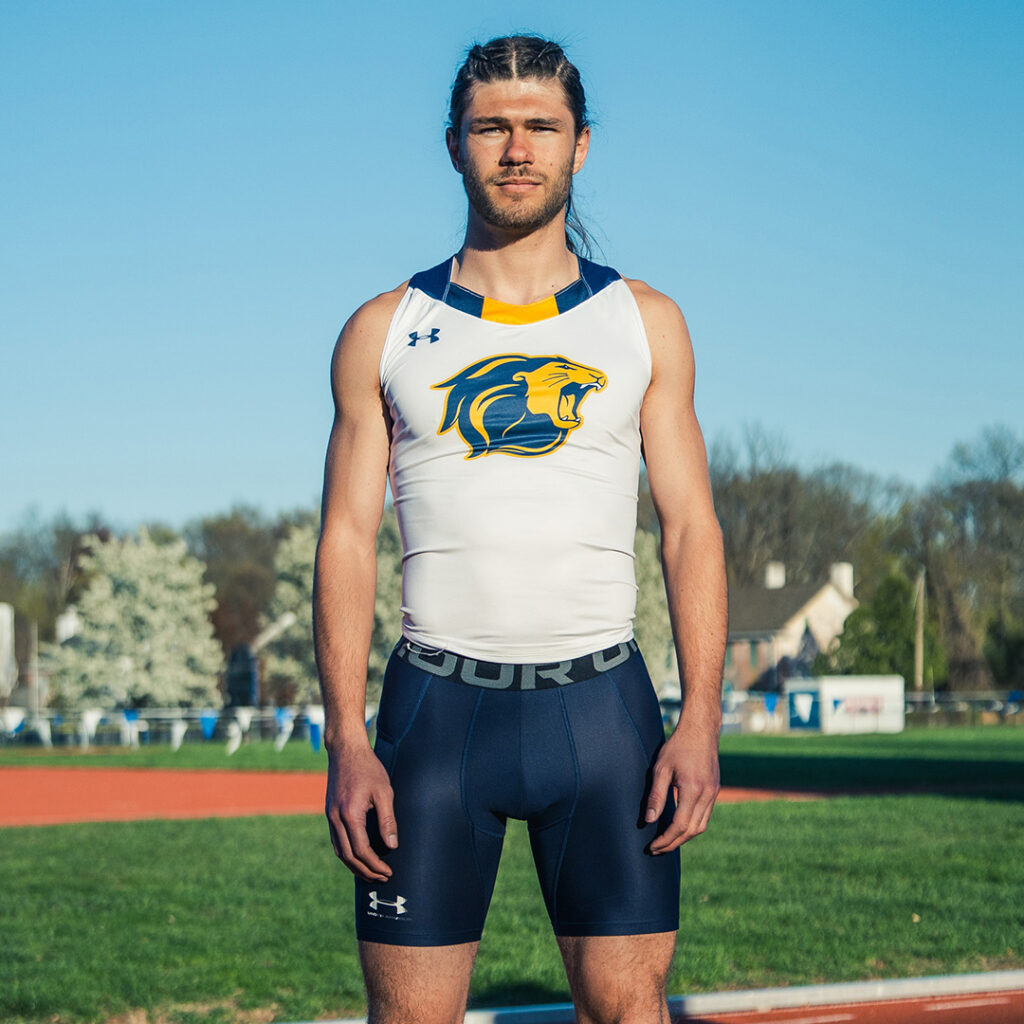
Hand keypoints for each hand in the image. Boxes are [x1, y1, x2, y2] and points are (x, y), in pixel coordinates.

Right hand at [325, 742, 397, 881]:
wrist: (345, 750)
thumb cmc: (368, 768)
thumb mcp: (384, 791)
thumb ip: (387, 819)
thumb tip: (392, 845)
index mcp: (350, 814)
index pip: (362, 850)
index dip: (375, 864)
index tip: (388, 871)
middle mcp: (336, 819)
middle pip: (348, 857)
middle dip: (365, 871)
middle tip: (381, 878)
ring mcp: (330, 816)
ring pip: (339, 851)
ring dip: (354, 866)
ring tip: (370, 873)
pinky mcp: (329, 812)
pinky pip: (336, 841)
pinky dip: (346, 854)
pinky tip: (357, 857)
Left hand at [645, 716, 719, 853]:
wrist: (701, 730)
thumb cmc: (678, 746)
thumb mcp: (661, 768)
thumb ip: (656, 795)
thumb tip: (648, 821)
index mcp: (693, 789)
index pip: (679, 825)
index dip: (665, 839)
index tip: (652, 846)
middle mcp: (707, 795)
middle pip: (692, 831)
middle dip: (673, 843)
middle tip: (656, 849)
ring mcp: (713, 793)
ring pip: (701, 826)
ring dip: (684, 837)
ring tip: (666, 842)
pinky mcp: (715, 790)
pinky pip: (705, 816)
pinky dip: (692, 826)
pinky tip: (679, 826)